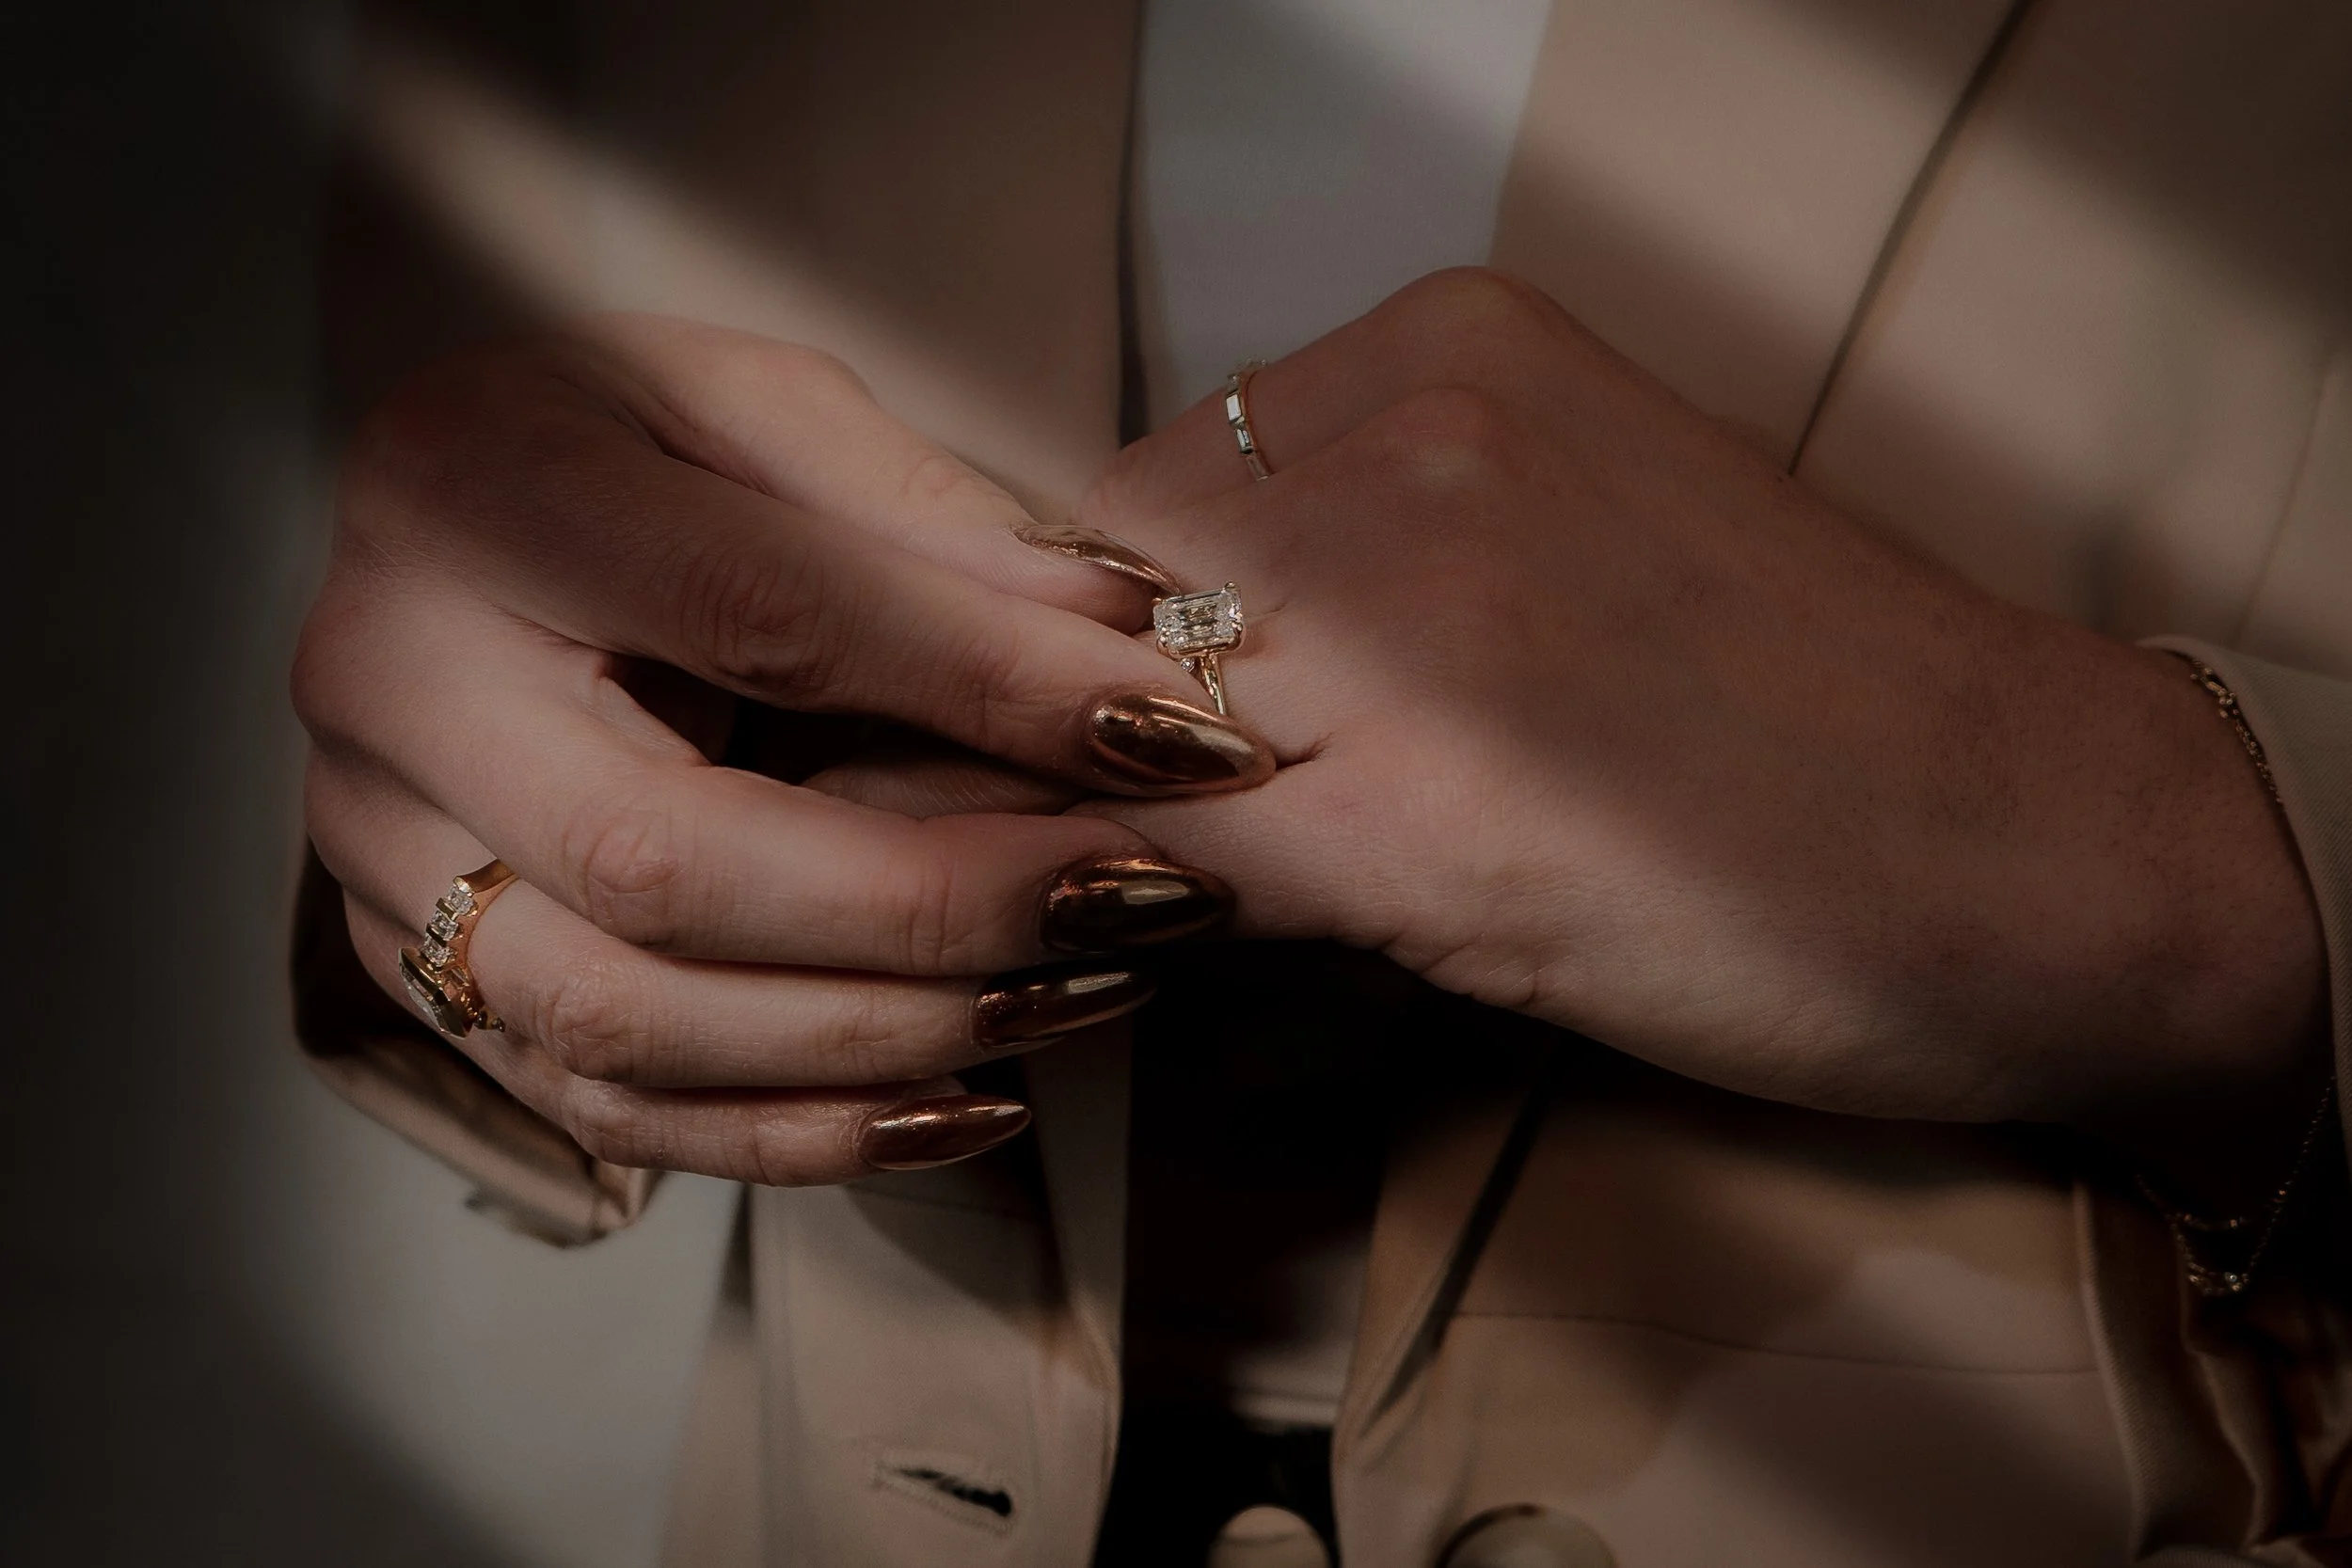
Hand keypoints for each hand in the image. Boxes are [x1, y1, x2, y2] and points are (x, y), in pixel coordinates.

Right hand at [294, 316, 1273, 1184]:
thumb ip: (930, 519)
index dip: (987, 688)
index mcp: (473, 489)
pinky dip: (796, 1130)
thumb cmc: (628, 439)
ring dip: (885, 1040)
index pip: (763, 615)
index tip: (1176, 736)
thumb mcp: (768, 405)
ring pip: (626, 1021)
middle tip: (1138, 901)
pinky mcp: (414, 969)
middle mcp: (389, 686)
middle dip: (935, 909)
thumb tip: (1131, 639)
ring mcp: (379, 851)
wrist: (454, 516)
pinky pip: (602, 1103)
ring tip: (1085, 996)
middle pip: (667, 863)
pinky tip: (964, 1101)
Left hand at [1073, 269, 2324, 1158]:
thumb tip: (1159, 652)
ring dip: (1145, 822)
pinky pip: (1174, 860)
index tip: (1183, 730)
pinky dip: (1162, 915)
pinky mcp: (1417, 816)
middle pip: (1110, 593)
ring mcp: (1411, 615)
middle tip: (1211, 819)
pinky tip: (1234, 943)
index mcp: (1450, 347)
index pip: (1158, 487)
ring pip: (1120, 728)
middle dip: (1129, 722)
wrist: (2045, 848)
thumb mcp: (1571, 531)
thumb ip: (1376, 546)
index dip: (1141, 633)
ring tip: (1258, 882)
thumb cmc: (1815, 707)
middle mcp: (1410, 439)